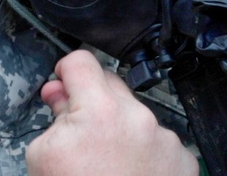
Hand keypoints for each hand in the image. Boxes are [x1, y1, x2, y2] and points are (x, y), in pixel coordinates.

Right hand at [26, 50, 197, 175]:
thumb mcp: (43, 155)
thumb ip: (55, 117)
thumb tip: (62, 96)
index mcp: (101, 111)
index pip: (81, 62)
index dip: (65, 71)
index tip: (62, 82)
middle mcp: (139, 118)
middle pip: (110, 84)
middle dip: (92, 100)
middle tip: (77, 128)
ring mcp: (166, 139)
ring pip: (136, 115)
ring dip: (120, 128)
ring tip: (106, 163)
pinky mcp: (183, 160)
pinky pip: (158, 141)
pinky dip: (144, 151)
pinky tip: (129, 173)